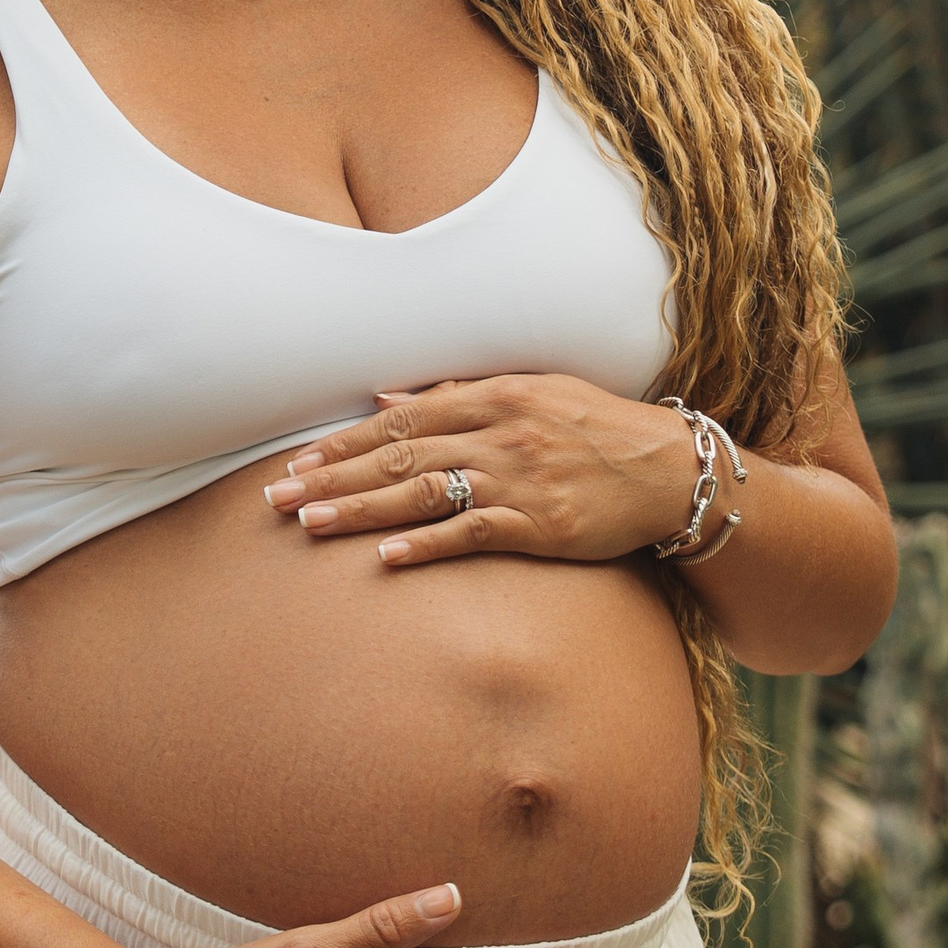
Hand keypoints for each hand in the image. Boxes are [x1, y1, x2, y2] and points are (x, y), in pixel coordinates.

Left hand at [260, 375, 696, 568]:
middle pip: (397, 457)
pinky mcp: (539, 525)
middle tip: (278, 498)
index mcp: (493, 397)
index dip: (344, 443)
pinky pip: (471, 534)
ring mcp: (517, 480)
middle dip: (332, 478)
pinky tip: (386, 557)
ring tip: (309, 525)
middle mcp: (498, 435)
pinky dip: (426, 544)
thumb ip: (458, 395)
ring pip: (422, 494)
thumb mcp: (532, 391)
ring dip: (360, 510)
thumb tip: (385, 399)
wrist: (669, 471)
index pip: (401, 420)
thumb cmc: (597, 428)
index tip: (299, 461)